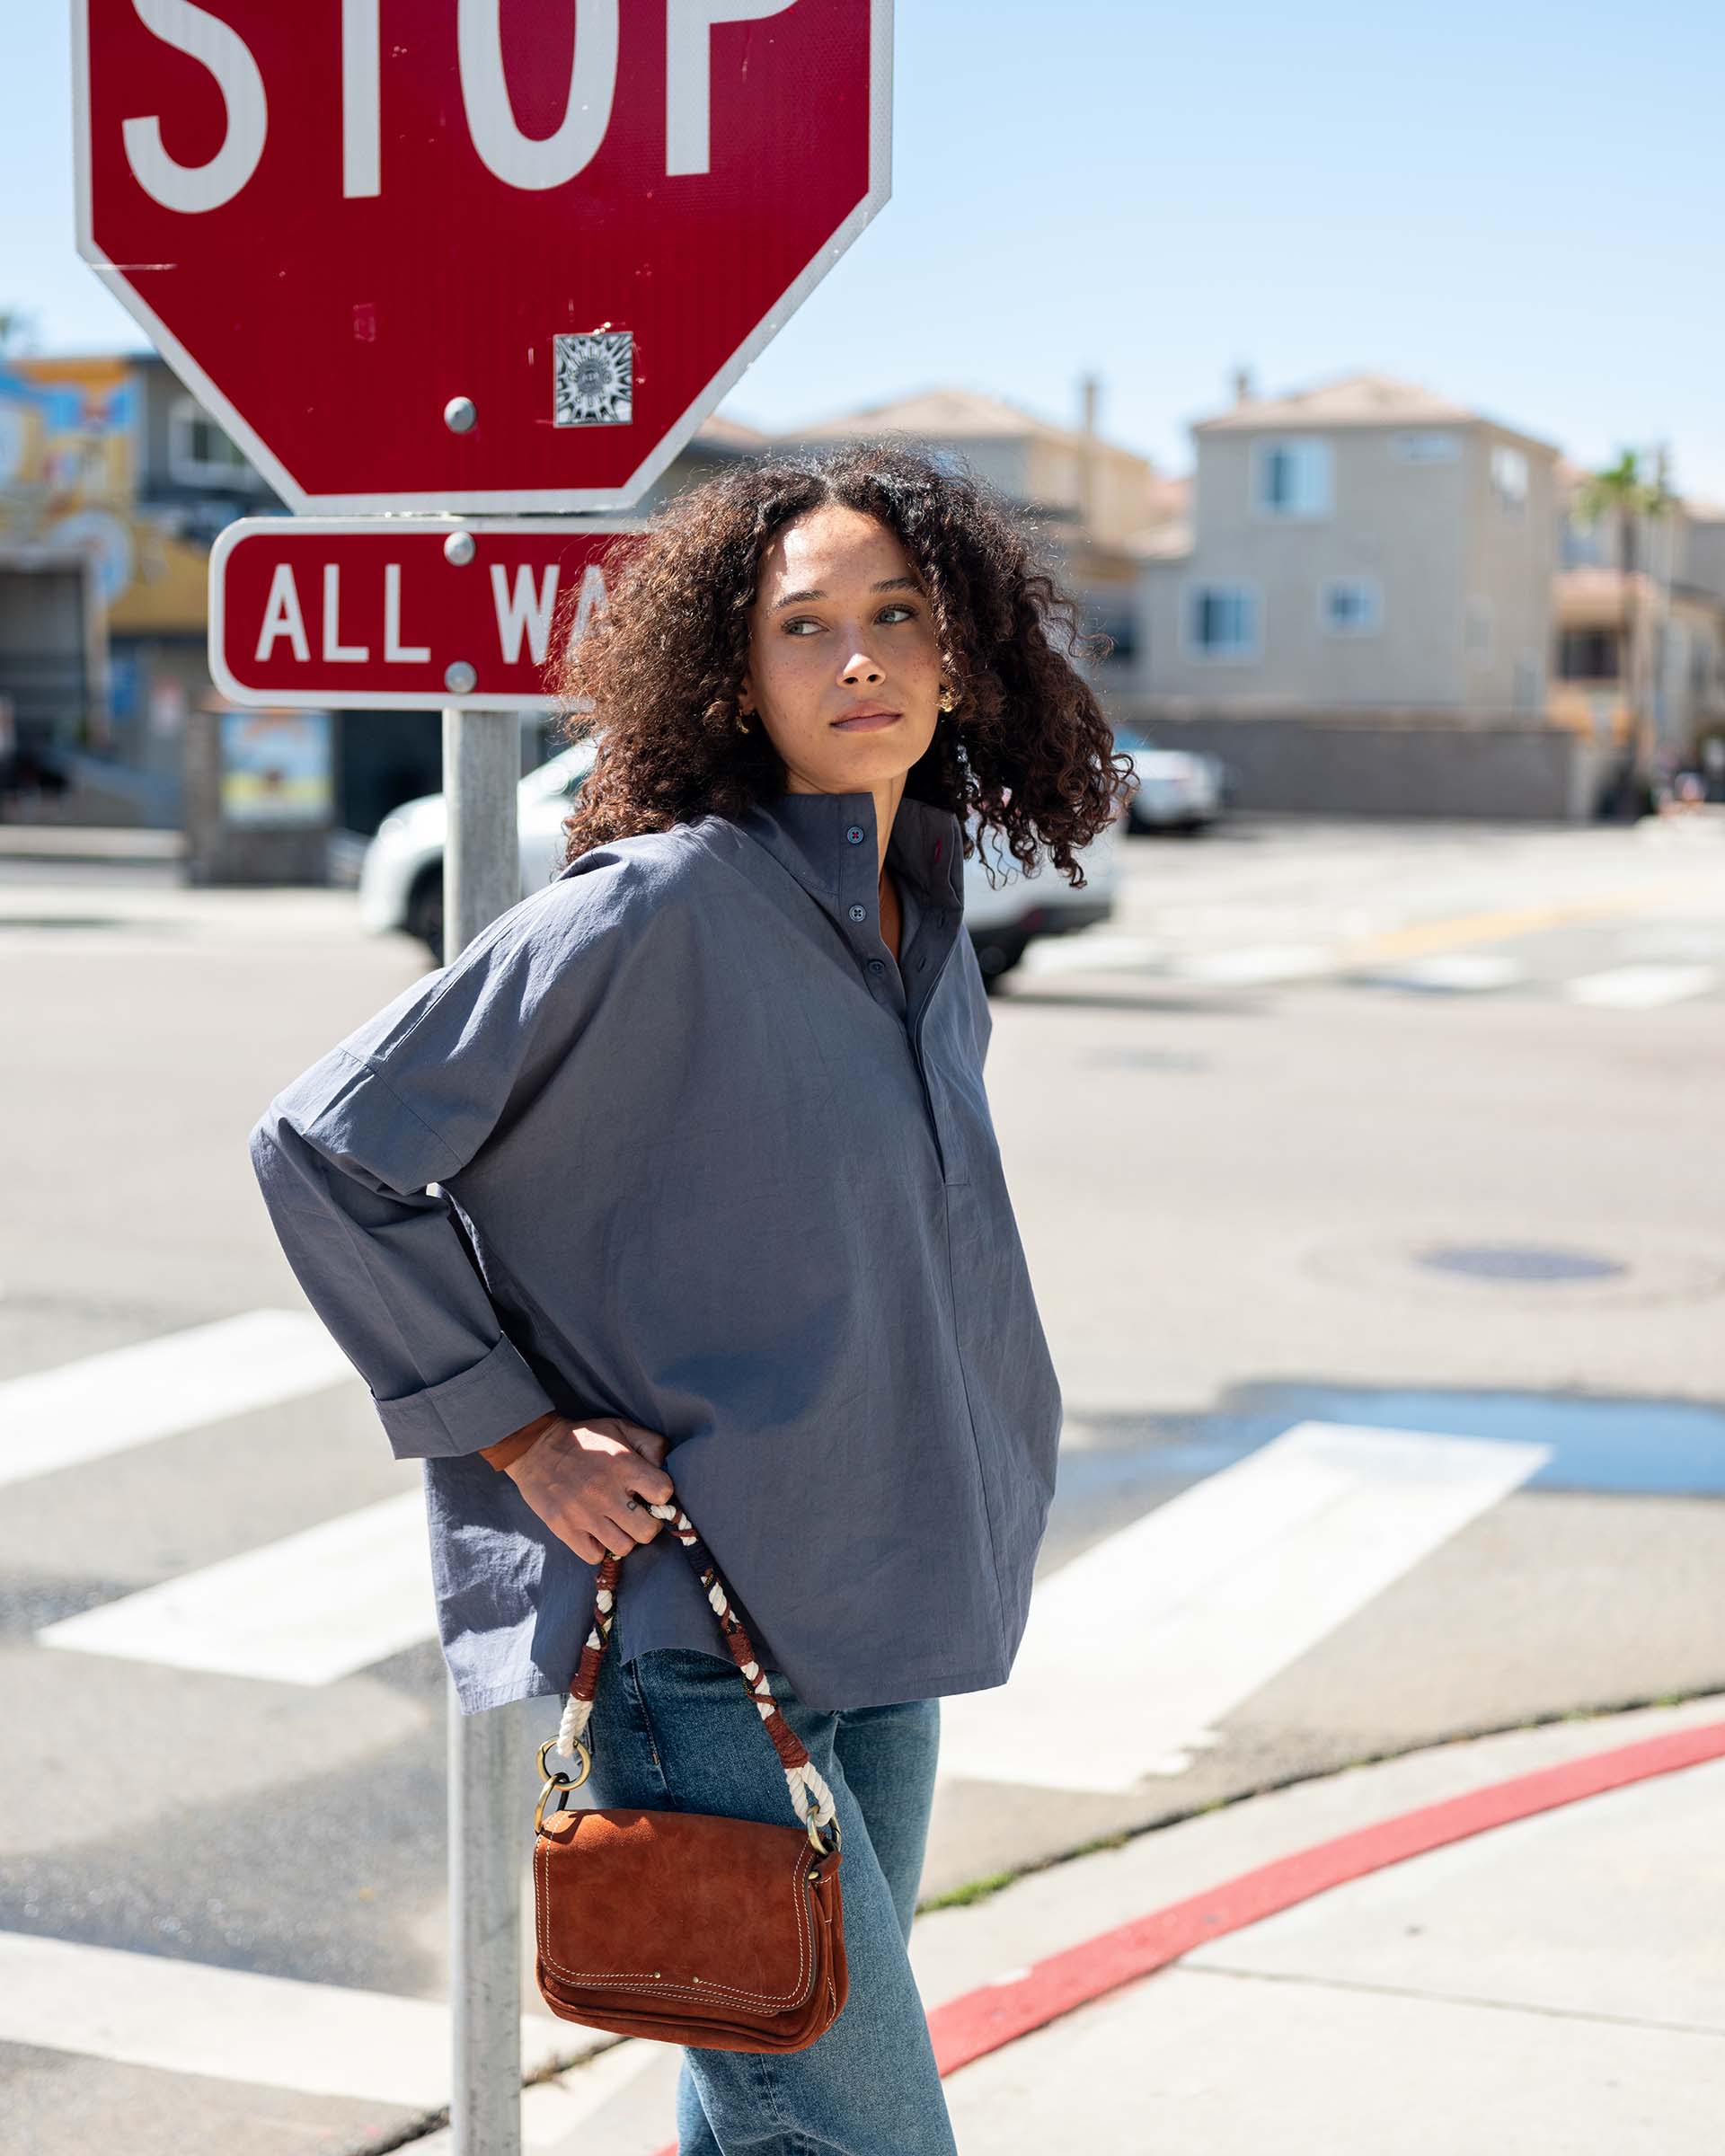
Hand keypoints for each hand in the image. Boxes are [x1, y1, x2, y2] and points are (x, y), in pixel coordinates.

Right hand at [503, 1414, 674, 1565]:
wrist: (536, 1448)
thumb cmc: (584, 1438)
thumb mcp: (620, 1427)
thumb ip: (651, 1444)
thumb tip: (664, 1468)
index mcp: (623, 1465)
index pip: (663, 1492)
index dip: (662, 1494)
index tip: (652, 1493)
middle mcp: (606, 1492)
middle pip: (647, 1530)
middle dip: (648, 1524)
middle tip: (638, 1515)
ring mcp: (585, 1514)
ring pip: (624, 1547)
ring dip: (625, 1538)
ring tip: (618, 1525)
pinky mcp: (565, 1529)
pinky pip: (594, 1556)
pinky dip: (599, 1548)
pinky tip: (597, 1533)